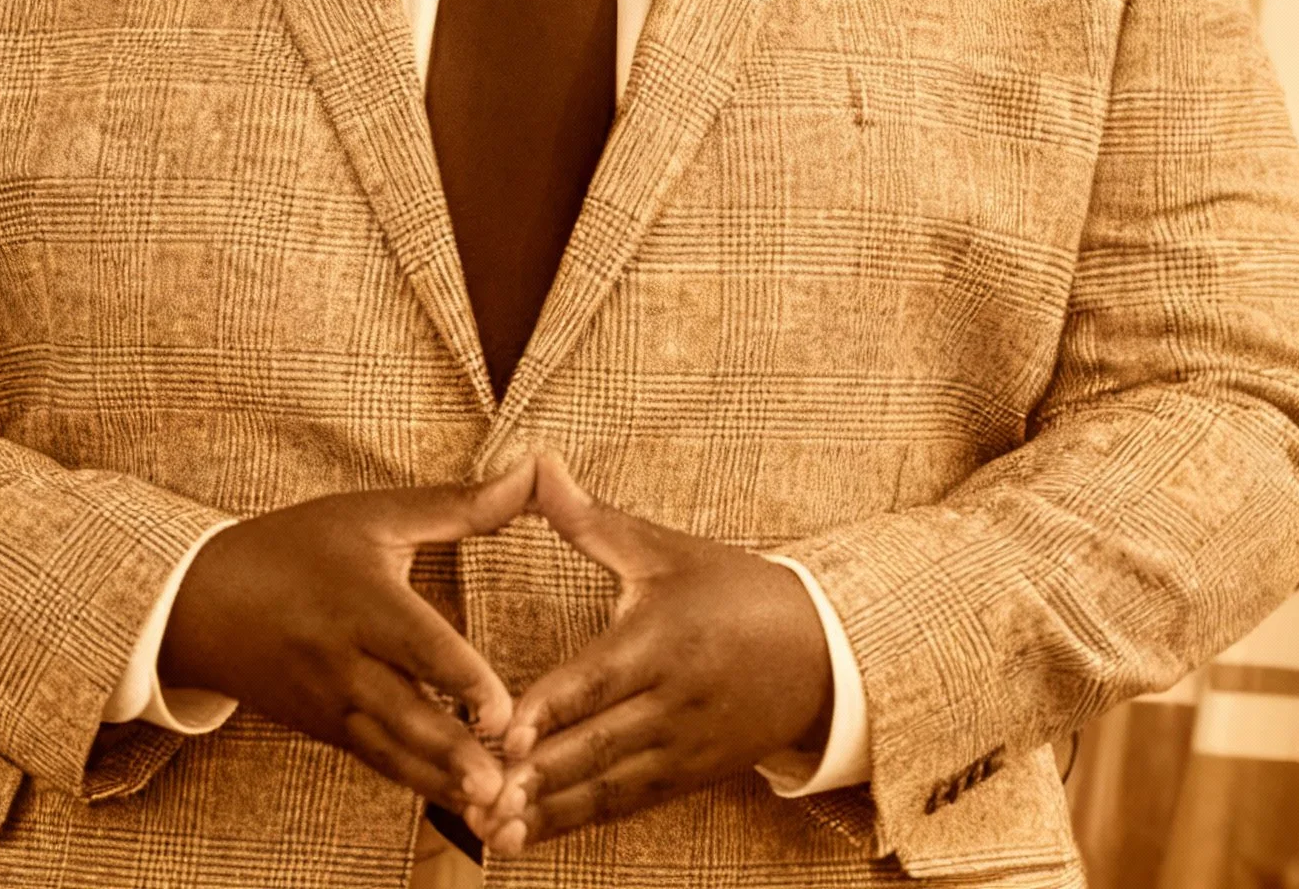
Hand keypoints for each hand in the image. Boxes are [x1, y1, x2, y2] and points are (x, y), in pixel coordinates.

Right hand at [158, 458, 535, 817]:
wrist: (204, 602)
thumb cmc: (298, 546)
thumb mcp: (374, 514)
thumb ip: (461, 504)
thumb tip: (534, 472)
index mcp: (360, 600)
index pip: (416, 644)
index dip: (460, 678)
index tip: (504, 710)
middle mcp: (343, 660)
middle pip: (404, 712)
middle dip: (452, 752)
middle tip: (503, 784)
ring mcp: (331, 704)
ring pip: (391, 750)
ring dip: (440, 780)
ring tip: (490, 805)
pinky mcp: (327, 730)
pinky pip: (375, 760)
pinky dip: (415, 780)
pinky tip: (458, 800)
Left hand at [467, 451, 831, 854]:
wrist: (820, 649)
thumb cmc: (730, 587)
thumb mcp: (663, 548)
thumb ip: (590, 519)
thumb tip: (535, 463)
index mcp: (663, 639)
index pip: (600, 680)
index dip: (552, 710)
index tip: (504, 733)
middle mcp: (673, 701)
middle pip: (598, 745)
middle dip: (537, 775)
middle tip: (478, 797)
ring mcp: (684, 747)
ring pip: (609, 787)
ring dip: (551, 812)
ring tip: (494, 833)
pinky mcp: (689, 776)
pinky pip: (628, 805)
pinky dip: (578, 823)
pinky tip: (531, 836)